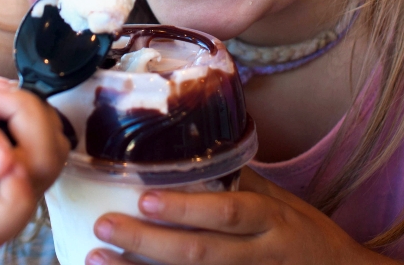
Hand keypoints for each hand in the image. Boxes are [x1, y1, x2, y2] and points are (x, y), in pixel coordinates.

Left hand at [87, 168, 391, 264]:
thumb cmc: (307, 236)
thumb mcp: (281, 203)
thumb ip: (238, 182)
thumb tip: (189, 149)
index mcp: (271, 221)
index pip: (227, 213)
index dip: (186, 207)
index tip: (144, 196)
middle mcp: (259, 256)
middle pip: (200, 253)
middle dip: (147, 242)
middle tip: (103, 225)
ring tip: (96, 258)